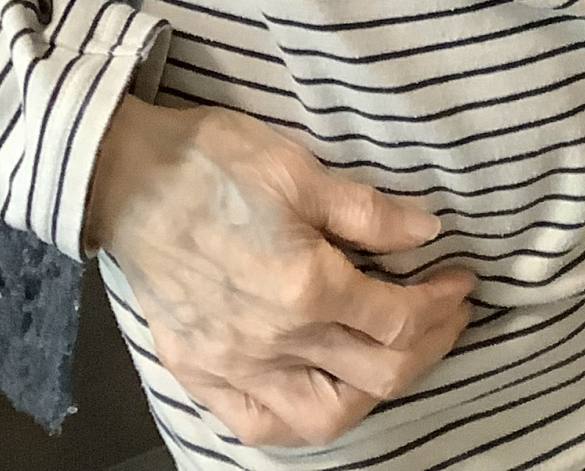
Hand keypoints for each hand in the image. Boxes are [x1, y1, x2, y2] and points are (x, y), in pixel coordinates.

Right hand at [84, 96, 476, 449]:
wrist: (124, 175)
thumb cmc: (210, 160)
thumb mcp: (299, 168)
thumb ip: (368, 212)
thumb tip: (427, 234)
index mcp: (306, 289)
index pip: (399, 320)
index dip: (440, 303)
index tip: (460, 278)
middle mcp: (276, 343)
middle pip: (377, 374)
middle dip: (428, 346)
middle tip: (444, 313)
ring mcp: (236, 366)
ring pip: (326, 416)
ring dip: (374, 393)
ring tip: (392, 356)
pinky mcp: (200, 371)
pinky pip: (260, 424)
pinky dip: (300, 420)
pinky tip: (320, 394)